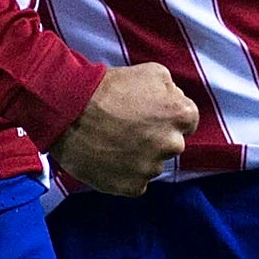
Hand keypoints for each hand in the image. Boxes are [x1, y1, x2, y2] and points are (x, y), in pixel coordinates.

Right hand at [50, 63, 197, 194]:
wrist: (70, 110)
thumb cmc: (109, 87)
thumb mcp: (152, 71)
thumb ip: (172, 90)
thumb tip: (174, 102)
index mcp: (182, 115)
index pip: (188, 122)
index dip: (167, 117)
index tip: (149, 116)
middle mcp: (173, 145)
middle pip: (171, 144)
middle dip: (155, 138)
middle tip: (128, 129)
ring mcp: (152, 168)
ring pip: (152, 165)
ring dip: (139, 157)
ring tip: (113, 142)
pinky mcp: (132, 187)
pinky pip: (135, 183)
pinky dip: (124, 174)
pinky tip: (108, 158)